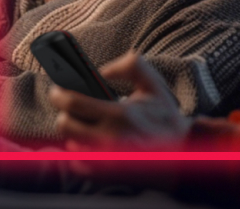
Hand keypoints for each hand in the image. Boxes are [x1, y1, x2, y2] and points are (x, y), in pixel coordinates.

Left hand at [49, 52, 191, 152]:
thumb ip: (129, 65)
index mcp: (120, 114)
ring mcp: (105, 160)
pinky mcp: (104, 174)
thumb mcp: (153, 83)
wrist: (181, 151)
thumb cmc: (164, 115)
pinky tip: (92, 141)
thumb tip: (103, 71)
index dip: (59, 94)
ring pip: (69, 143)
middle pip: (64, 125)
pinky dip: (80, 150)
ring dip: (73, 132)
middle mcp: (109, 139)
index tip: (58, 90)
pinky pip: (76, 162)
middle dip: (64, 112)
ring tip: (86, 123)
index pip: (73, 103)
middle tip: (71, 106)